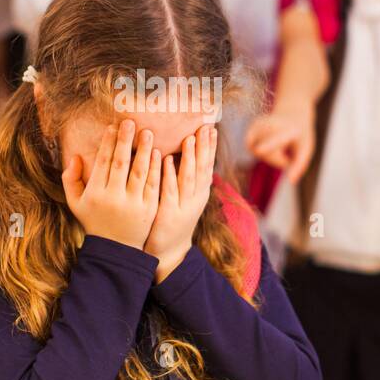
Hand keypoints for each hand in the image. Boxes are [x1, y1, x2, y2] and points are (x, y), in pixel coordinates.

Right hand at [62, 120, 160, 249]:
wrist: (116, 250)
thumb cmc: (94, 221)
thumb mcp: (75, 203)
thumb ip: (70, 179)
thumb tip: (75, 156)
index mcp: (95, 194)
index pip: (103, 163)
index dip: (108, 143)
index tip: (114, 127)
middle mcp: (113, 198)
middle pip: (120, 164)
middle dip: (125, 141)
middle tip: (131, 122)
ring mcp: (132, 204)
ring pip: (139, 172)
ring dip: (144, 150)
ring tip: (148, 132)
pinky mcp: (148, 210)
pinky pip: (152, 185)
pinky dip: (156, 168)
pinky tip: (158, 154)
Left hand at [145, 124, 217, 281]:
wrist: (168, 252)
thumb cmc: (174, 221)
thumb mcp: (185, 198)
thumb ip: (186, 178)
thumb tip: (189, 154)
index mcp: (199, 193)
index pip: (207, 165)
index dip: (210, 147)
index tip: (211, 127)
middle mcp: (195, 198)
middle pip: (202, 168)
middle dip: (204, 147)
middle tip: (205, 126)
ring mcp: (184, 206)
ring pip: (189, 178)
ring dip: (189, 157)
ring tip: (189, 139)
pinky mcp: (169, 214)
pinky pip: (170, 191)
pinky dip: (169, 174)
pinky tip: (167, 160)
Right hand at [245, 103, 314, 181]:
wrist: (294, 113)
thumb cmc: (301, 135)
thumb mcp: (306, 149)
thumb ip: (299, 165)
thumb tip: (291, 181)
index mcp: (290, 128)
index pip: (278, 138)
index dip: (268, 145)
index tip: (259, 150)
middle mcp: (272, 122)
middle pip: (266, 152)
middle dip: (277, 160)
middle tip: (288, 159)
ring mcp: (260, 122)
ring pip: (257, 150)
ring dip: (268, 156)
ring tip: (279, 147)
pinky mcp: (252, 126)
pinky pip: (251, 147)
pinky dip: (259, 151)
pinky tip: (269, 143)